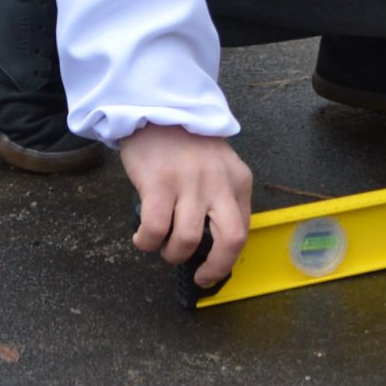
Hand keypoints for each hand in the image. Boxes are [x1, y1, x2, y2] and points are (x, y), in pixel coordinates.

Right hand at [119, 123, 251, 288]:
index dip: (227, 257)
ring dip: (171, 253)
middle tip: (199, 276)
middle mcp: (219, 182)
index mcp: (238, 180)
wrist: (159, 108)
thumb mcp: (218, 168)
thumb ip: (222, 198)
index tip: (211, 268)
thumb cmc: (186, 144)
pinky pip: (155, 229)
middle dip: (215, 268)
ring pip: (187, 240)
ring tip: (162, 247)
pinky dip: (147, 242)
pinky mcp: (159, 182)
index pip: (243, 230)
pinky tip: (142, 238)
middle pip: (230, 240)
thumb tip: (215, 245)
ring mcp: (190, 182)